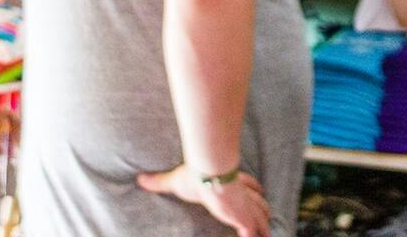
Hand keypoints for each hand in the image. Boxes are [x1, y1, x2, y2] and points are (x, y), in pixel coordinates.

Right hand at [138, 165, 270, 236]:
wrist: (208, 175)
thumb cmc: (195, 175)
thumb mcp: (175, 180)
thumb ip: (159, 182)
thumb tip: (140, 179)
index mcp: (231, 181)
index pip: (247, 184)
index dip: (253, 188)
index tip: (258, 190)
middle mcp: (242, 193)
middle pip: (259, 199)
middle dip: (262, 207)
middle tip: (267, 215)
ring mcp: (245, 206)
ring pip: (261, 214)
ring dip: (264, 224)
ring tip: (266, 233)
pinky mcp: (244, 218)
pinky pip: (252, 231)